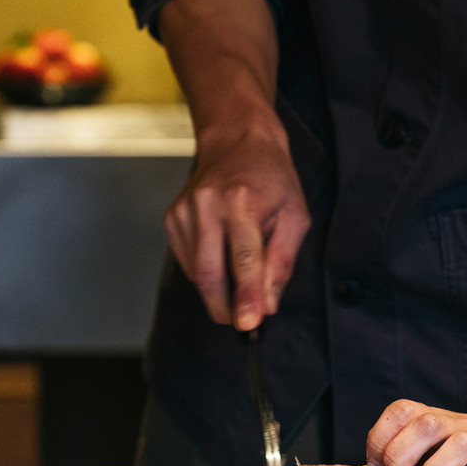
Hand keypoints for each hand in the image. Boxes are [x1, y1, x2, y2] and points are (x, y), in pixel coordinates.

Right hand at [155, 0, 304, 330]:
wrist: (236, 141)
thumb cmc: (271, 179)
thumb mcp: (295, 216)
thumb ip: (282, 262)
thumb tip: (268, 304)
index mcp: (242, 202)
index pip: (244, 261)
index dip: (246, 296)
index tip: (248, 324)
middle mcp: (207, 206)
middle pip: (210, 274)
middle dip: (225, 306)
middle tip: (240, 323)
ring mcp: (184, 212)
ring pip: (197, 272)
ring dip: (218, 289)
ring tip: (238, 275)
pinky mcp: (171, 218)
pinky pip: (188, 261)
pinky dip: (205, 271)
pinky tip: (221, 253)